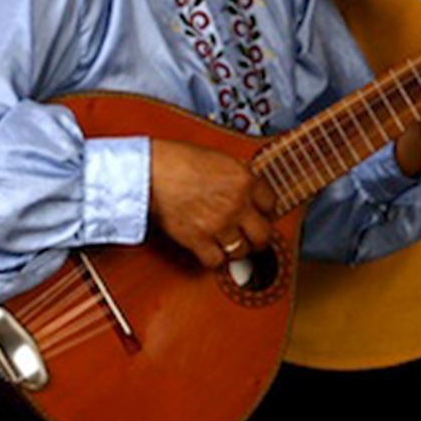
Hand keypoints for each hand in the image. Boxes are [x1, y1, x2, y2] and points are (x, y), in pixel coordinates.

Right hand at [148, 140, 276, 267]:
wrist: (149, 171)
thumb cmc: (178, 160)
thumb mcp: (220, 160)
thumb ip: (238, 178)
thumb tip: (247, 191)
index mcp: (245, 180)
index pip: (271, 204)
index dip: (266, 211)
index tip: (261, 215)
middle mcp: (237, 204)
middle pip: (264, 234)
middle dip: (260, 238)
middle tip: (254, 238)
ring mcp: (219, 224)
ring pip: (241, 250)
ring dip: (236, 250)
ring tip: (230, 245)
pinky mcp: (197, 239)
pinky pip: (216, 261)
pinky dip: (213, 259)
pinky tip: (210, 251)